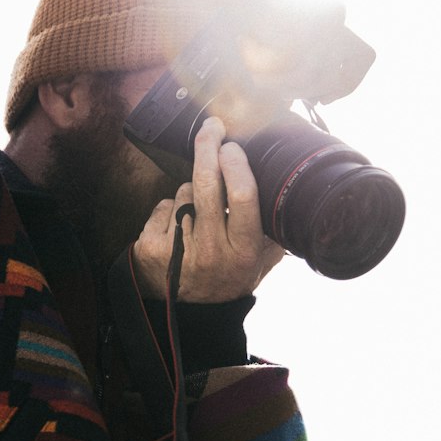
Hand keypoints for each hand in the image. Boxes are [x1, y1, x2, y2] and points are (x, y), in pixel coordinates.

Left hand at [132, 117, 283, 302]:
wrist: (193, 312)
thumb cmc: (230, 276)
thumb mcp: (262, 261)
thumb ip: (275, 230)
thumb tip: (288, 189)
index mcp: (244, 251)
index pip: (244, 198)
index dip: (237, 165)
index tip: (233, 146)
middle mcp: (213, 251)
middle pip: (207, 184)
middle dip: (208, 147)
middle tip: (211, 127)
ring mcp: (180, 249)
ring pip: (184, 193)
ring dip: (190, 193)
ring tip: (198, 217)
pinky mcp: (152, 249)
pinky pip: (163, 207)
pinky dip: (169, 210)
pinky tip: (177, 228)